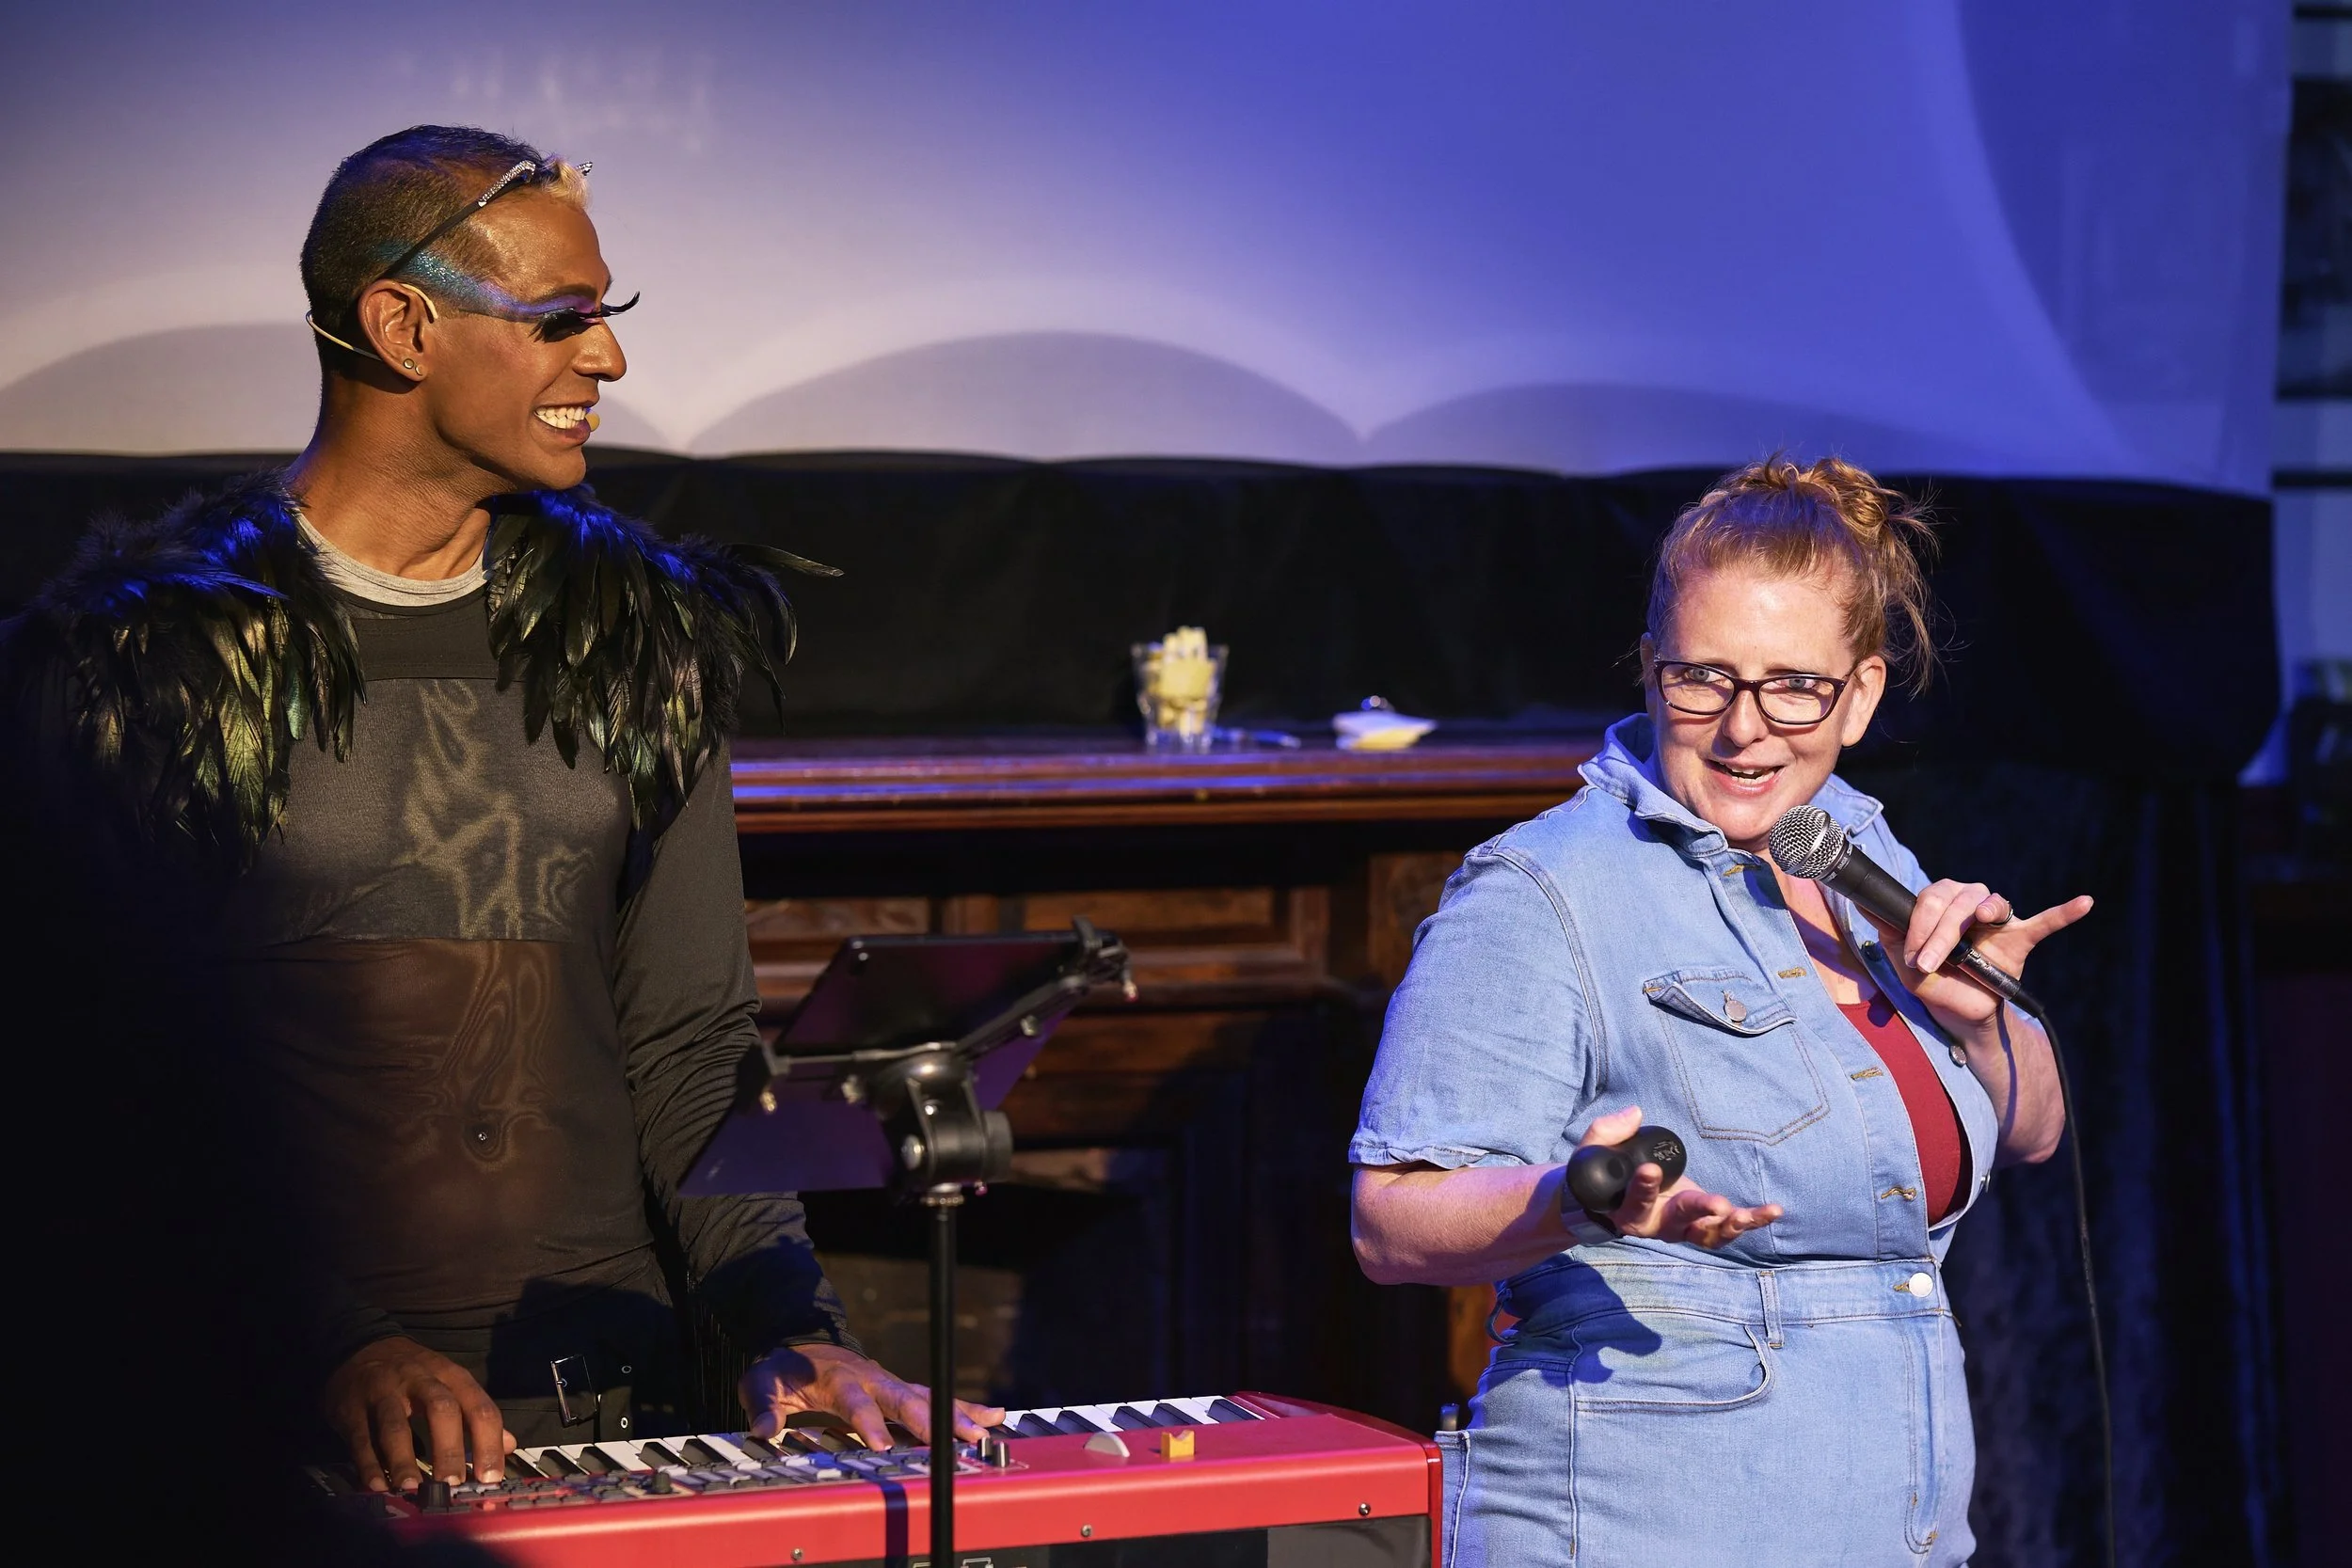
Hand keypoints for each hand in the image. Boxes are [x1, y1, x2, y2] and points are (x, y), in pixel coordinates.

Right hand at [324, 1335, 513, 1491]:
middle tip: (453, 1484)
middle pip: (441, 1410)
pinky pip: (360, 1437)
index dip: (488, 1441)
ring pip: (395, 1426)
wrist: (359, 1345)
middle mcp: (419, 1380)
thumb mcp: (449, 1382)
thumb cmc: (412, 1373)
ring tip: (411, 1488)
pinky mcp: (351, 1408)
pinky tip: (377, 1485)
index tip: (492, 1477)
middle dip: (450, 1448)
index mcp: (450, 1376)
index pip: (478, 1406)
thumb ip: (477, 1413)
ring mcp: (383, 1392)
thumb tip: (509, 1445)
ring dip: (404, 1458)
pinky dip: (368, 1463)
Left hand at [739, 1342, 1005, 1450]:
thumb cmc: (783, 1371)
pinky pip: (936, 1398)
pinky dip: (965, 1407)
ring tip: (984, 1431)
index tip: (881, 1445)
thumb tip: (762, 1428)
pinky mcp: (901, 1391)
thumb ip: (762, 1405)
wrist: (801, 1347)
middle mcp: (872, 1378)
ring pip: (928, 1398)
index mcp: (839, 1379)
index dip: (868, 1423)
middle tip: (956, 1440)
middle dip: (931, 1420)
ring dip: (956, 1415)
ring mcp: (890, 1384)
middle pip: (905, 1399)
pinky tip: (995, 1415)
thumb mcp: (761, 1384)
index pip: (856, 1402)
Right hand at [1574, 1107, 1780, 1249]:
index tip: (1650, 1169)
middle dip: (1699, 1210)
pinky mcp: (1701, 1221)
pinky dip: (1750, 1221)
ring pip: (1708, 1234)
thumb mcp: (1595, 1148)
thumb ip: (1610, 1131)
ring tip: (1753, 1215)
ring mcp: (1682, 1227)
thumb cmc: (1601, 1172)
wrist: (1607, 1201)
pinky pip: (1726, 1228)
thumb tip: (1636, 1114)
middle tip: (1718, 1204)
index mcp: (1627, 1210)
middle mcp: (1656, 1224)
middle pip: (1679, 1221)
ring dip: (1731, 1225)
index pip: (1636, 1201)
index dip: (1643, 1187)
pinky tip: (1772, 1211)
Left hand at [1873, 880, 2092, 1037]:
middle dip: (1938, 930)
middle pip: (1958, 898)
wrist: (1962, 1019)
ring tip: (1981, 921)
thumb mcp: (1904, 964)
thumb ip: (1891, 934)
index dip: (1919, 921)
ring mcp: (1997, 924)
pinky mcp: (2020, 941)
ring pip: (1991, 902)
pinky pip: (2045, 923)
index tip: (1910, 954)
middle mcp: (1969, 908)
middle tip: (1928, 963)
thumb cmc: (1934, 985)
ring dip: (1983, 911)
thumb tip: (1868, 904)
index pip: (1931, 897)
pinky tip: (2084, 903)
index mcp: (1941, 908)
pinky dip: (2064, 913)